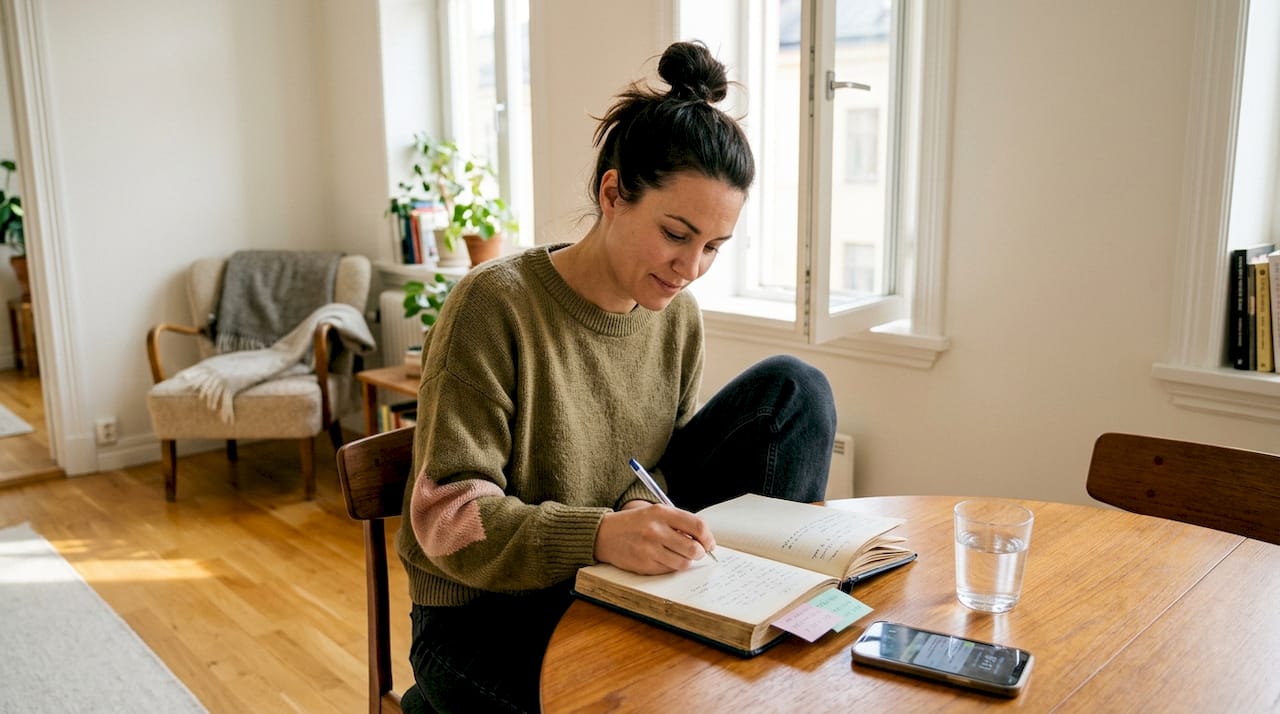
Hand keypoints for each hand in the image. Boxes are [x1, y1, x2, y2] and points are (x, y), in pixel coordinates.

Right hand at [594, 502, 717, 573]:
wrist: (604, 534)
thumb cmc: (634, 523)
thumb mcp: (655, 512)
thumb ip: (679, 522)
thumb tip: (704, 539)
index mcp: (662, 513)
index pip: (698, 526)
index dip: (708, 537)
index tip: (709, 543)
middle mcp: (656, 530)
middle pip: (694, 548)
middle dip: (700, 552)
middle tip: (697, 552)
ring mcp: (650, 549)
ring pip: (683, 563)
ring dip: (686, 561)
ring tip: (677, 554)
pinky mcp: (644, 565)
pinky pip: (669, 570)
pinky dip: (670, 566)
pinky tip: (662, 558)